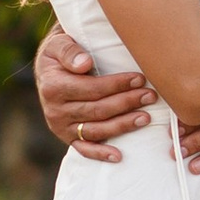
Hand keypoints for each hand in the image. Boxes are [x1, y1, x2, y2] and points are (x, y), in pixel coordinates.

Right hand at [33, 21, 158, 159]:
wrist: (49, 68)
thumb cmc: (61, 51)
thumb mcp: (59, 43)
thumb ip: (70, 51)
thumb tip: (84, 64)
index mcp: (53, 87)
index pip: (92, 89)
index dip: (117, 85)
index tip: (140, 78)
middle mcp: (54, 110)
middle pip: (98, 110)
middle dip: (127, 103)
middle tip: (151, 96)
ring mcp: (61, 127)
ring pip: (96, 130)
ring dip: (123, 125)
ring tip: (146, 118)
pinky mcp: (67, 137)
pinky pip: (84, 149)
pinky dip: (101, 154)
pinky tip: (119, 156)